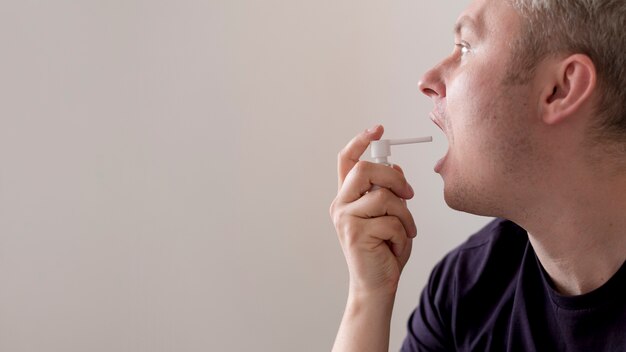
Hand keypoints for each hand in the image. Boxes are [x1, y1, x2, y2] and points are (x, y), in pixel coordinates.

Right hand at [330, 125, 416, 296]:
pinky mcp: (355, 234)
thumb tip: (395, 167)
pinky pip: (391, 221)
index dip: (360, 141)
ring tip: (406, 230)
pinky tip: (396, 245)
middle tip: (409, 194)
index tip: (378, 129)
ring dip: (405, 214)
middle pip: (365, 170)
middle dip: (395, 178)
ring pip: (384, 196)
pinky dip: (403, 234)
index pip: (346, 160)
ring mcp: (345, 219)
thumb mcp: (390, 215)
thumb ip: (388, 191)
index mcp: (347, 197)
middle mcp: (341, 204)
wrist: (377, 285)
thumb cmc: (384, 250)